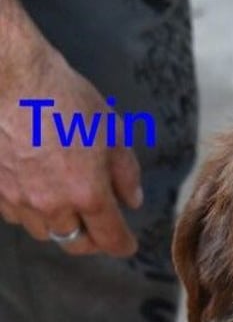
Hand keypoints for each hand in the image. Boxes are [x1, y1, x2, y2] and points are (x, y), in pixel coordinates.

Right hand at [0, 2, 140, 256]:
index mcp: (87, 194)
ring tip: (68, 204)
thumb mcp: (112, 132)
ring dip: (59, 224)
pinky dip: (31, 209)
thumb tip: (131, 201)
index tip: (128, 244)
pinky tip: (38, 189)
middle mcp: (51, 205)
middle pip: (73, 243)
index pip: (110, 239)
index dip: (123, 245)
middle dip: (91, 241)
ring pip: (43, 230)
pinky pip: (16, 213)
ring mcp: (18, 198)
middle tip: (100, 228)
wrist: (8, 77)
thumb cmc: (64, 98)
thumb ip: (126, 173)